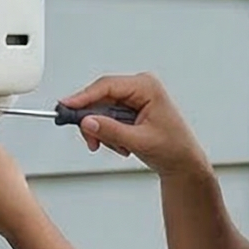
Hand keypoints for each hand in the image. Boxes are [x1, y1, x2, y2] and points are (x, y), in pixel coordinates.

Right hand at [60, 74, 207, 177]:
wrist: (182, 162)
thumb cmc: (173, 148)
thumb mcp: (139, 141)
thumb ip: (111, 131)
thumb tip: (88, 122)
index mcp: (146, 87)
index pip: (107, 86)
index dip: (83, 97)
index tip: (66, 105)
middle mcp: (139, 88)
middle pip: (100, 97)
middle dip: (94, 122)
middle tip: (91, 140)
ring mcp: (134, 98)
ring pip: (101, 110)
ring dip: (104, 132)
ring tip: (120, 147)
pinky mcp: (129, 109)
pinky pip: (107, 118)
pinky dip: (108, 134)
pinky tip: (122, 145)